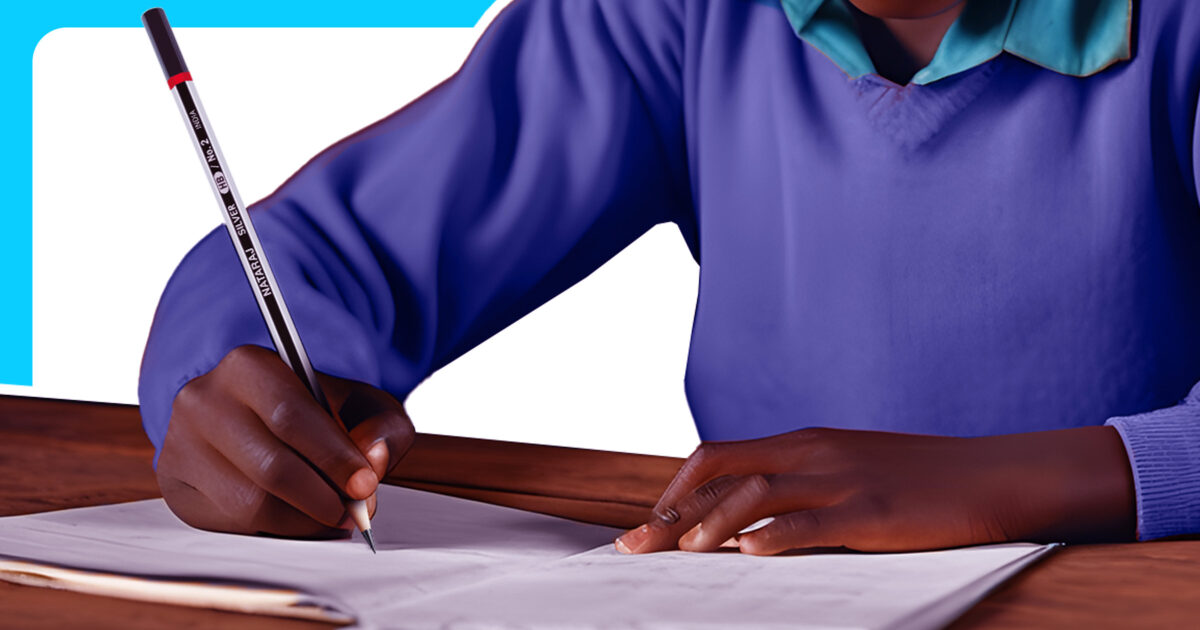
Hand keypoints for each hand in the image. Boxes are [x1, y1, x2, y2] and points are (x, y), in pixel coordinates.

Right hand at [156, 345, 414, 537]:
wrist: (261, 418)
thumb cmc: (318, 412)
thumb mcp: (361, 405)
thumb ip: (382, 426)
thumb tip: (372, 460)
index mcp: (248, 366)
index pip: (289, 416)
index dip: (332, 456)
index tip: (365, 485)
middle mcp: (203, 400)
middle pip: (269, 466)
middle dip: (323, 496)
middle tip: (356, 511)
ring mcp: (180, 445)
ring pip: (249, 502)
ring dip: (303, 520)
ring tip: (334, 516)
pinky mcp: (175, 486)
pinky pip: (231, 524)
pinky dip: (276, 529)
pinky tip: (300, 518)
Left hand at [616, 426, 1134, 554]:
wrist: (998, 473)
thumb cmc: (924, 479)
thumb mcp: (853, 469)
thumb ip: (804, 486)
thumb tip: (752, 521)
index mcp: (804, 443)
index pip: (719, 457)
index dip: (674, 491)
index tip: (647, 524)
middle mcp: (812, 453)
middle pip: (720, 472)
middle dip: (670, 511)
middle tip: (632, 548)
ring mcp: (841, 479)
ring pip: (755, 493)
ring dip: (710, 524)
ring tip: (679, 554)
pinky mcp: (873, 510)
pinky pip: (813, 522)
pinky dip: (775, 536)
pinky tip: (749, 555)